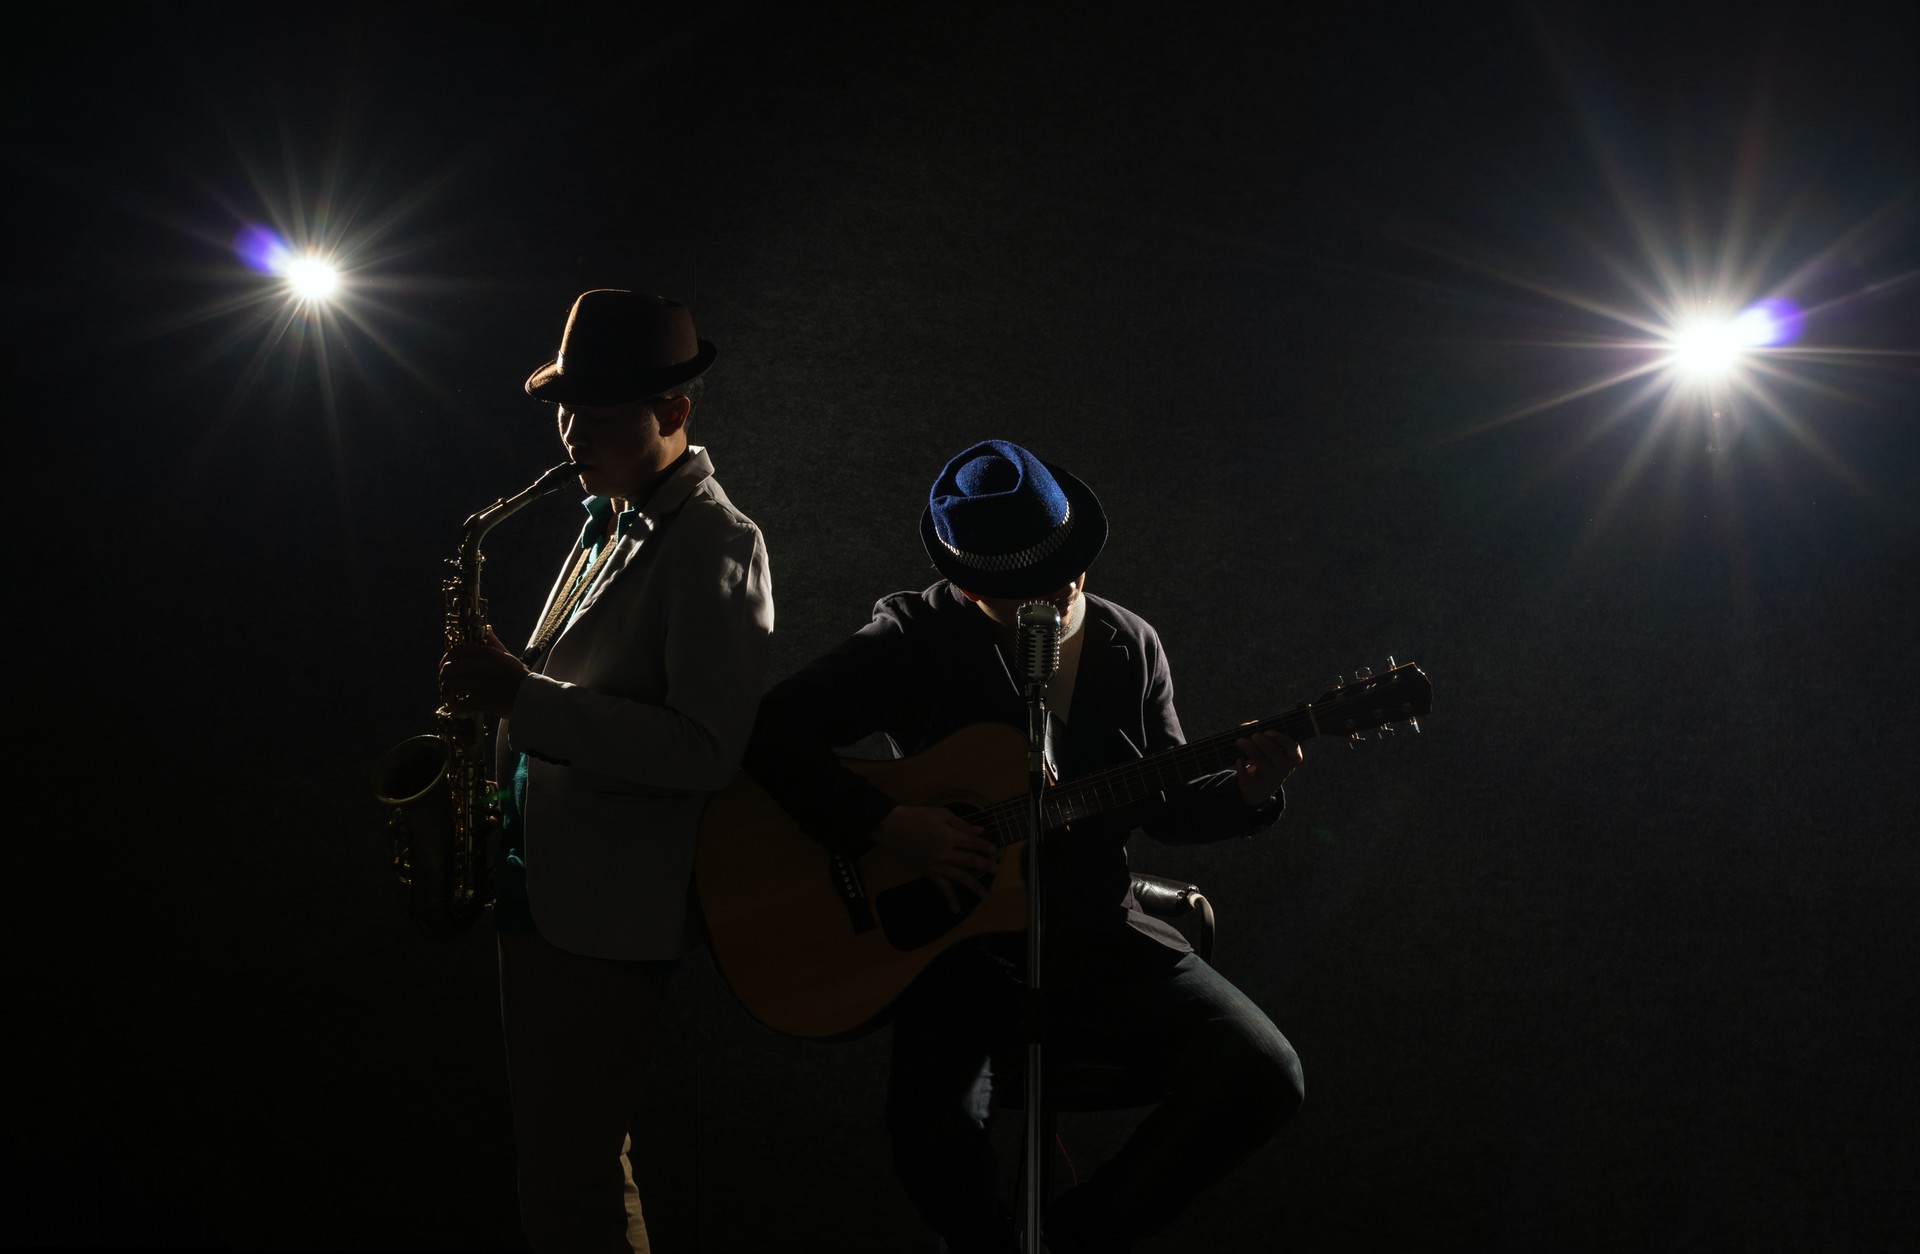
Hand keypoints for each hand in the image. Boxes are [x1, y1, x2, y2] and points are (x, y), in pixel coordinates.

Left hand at [438, 626, 529, 718]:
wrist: (530, 697)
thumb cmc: (519, 677)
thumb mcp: (507, 656)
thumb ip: (493, 642)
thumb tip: (487, 627)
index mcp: (487, 654)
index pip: (457, 651)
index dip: (446, 658)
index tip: (444, 666)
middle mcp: (480, 667)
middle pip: (448, 669)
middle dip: (443, 677)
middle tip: (444, 684)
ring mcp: (478, 684)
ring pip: (450, 685)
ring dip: (445, 692)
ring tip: (448, 697)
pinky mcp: (479, 701)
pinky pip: (459, 702)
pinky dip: (457, 705)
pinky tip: (459, 706)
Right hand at [870, 805, 998, 913]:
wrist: (893, 828)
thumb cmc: (917, 816)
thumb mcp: (941, 813)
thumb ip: (962, 824)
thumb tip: (979, 831)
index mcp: (949, 836)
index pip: (973, 843)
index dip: (985, 846)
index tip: (994, 850)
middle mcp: (946, 853)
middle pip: (971, 861)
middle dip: (987, 866)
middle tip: (999, 870)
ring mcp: (937, 865)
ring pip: (960, 877)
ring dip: (975, 886)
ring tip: (986, 895)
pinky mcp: (929, 872)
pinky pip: (942, 888)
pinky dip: (950, 899)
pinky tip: (956, 909)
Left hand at [1234, 730, 1300, 806]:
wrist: (1261, 789)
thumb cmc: (1266, 761)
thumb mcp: (1269, 750)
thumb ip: (1259, 734)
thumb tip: (1247, 726)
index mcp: (1291, 759)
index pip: (1291, 747)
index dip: (1279, 738)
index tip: (1267, 732)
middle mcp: (1283, 770)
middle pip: (1273, 752)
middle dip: (1261, 741)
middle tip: (1253, 736)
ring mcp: (1270, 780)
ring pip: (1260, 762)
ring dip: (1248, 748)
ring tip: (1240, 741)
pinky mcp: (1255, 787)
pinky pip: (1247, 777)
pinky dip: (1241, 767)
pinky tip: (1239, 760)